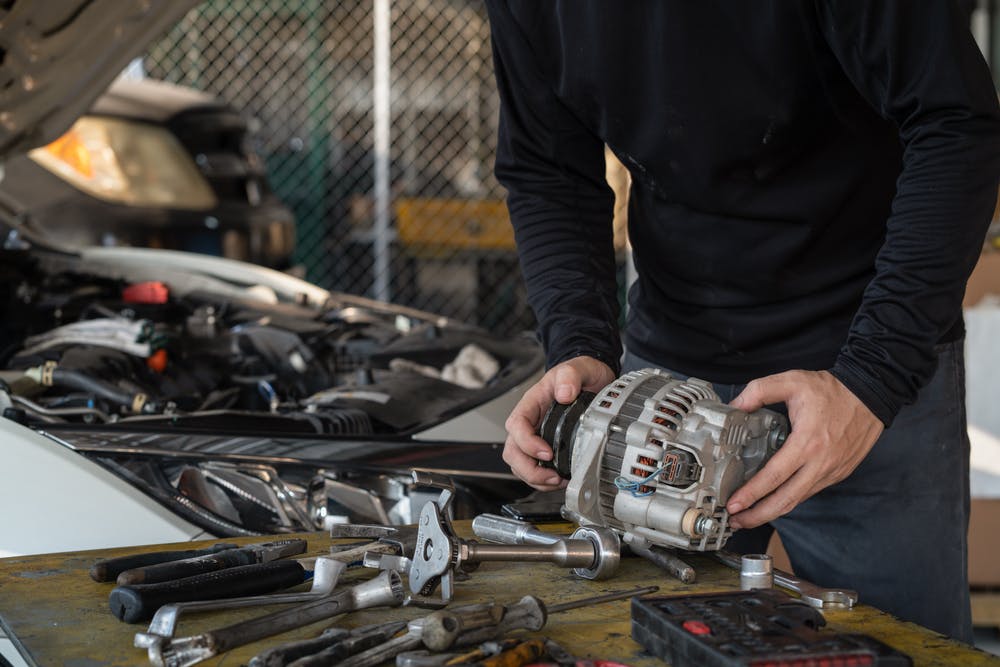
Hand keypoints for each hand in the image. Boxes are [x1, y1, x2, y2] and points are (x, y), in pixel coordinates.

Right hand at [503, 356, 615, 489]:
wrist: (591, 380)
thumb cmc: (579, 374)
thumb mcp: (577, 368)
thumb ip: (569, 376)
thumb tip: (564, 394)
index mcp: (532, 403)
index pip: (517, 425)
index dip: (528, 443)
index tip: (547, 452)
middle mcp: (530, 421)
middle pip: (513, 450)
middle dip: (528, 468)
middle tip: (550, 476)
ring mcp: (536, 435)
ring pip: (520, 463)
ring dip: (535, 477)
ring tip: (556, 481)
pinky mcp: (546, 446)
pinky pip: (534, 467)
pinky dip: (543, 480)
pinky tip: (559, 479)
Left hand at [725, 370, 883, 528]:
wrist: (872, 394)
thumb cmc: (833, 390)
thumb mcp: (792, 380)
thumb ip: (760, 391)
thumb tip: (735, 405)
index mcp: (807, 442)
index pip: (774, 476)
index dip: (752, 494)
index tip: (734, 504)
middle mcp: (821, 463)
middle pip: (786, 500)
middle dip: (759, 515)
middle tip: (737, 521)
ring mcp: (832, 471)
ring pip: (798, 499)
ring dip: (773, 510)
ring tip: (749, 514)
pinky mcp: (839, 473)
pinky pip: (810, 491)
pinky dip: (790, 499)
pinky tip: (774, 498)